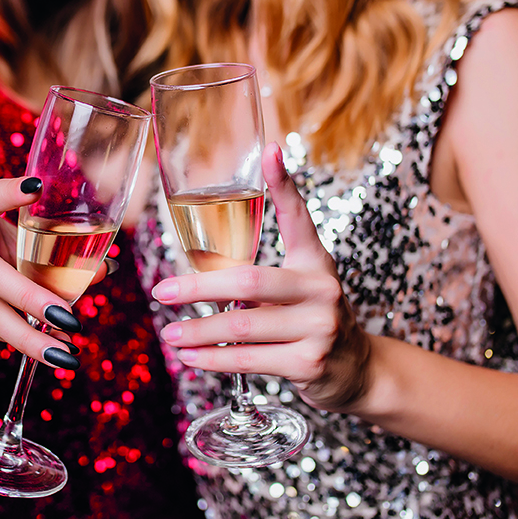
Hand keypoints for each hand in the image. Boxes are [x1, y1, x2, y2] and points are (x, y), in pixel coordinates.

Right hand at [0, 176, 85, 377]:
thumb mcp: (13, 236)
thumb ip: (50, 247)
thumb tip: (106, 268)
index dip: (8, 193)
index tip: (37, 188)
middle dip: (30, 299)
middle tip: (68, 319)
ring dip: (27, 335)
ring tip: (63, 352)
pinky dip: (14, 339)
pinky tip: (44, 348)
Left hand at [152, 143, 371, 410]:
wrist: (355, 368)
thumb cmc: (312, 315)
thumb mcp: (301, 279)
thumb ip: (264, 265)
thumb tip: (206, 255)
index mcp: (315, 261)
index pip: (298, 216)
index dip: (284, 183)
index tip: (270, 150)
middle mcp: (321, 290)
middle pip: (249, 282)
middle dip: (198, 288)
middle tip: (162, 291)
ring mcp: (318, 329)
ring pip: (243, 326)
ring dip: (199, 331)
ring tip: (169, 333)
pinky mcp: (308, 364)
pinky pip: (249, 360)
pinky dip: (213, 360)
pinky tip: (190, 356)